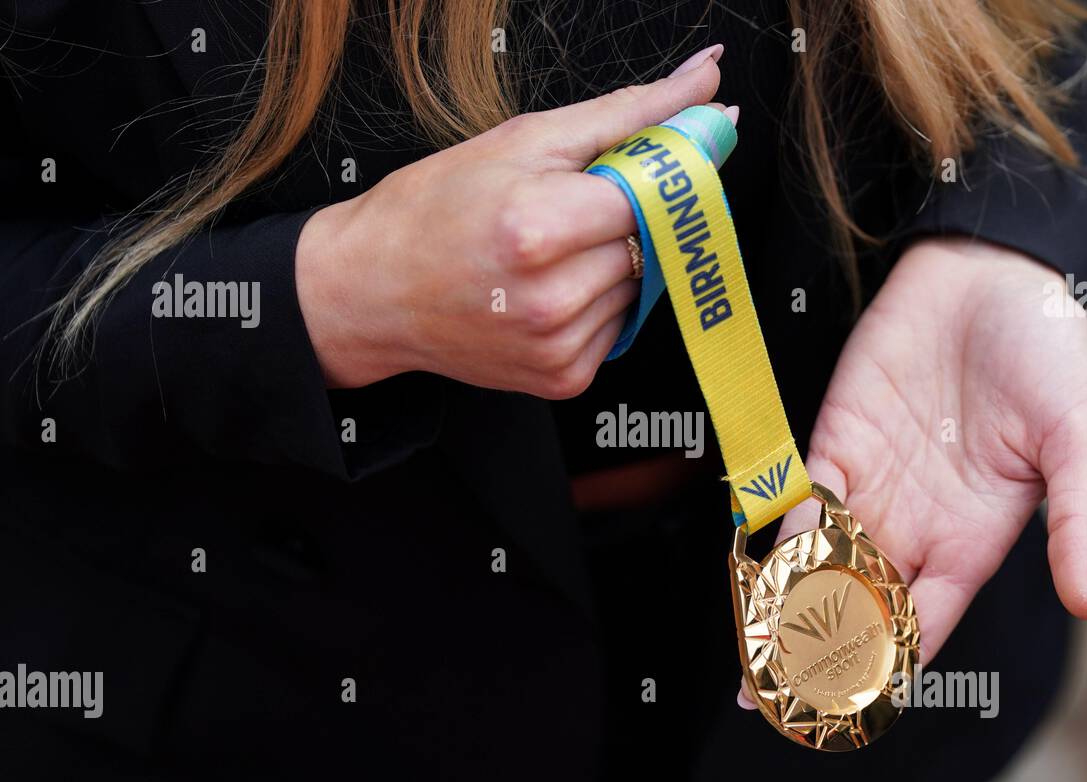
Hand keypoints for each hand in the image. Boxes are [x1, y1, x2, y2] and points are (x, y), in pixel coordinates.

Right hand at [296, 45, 728, 393]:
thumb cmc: (434, 210)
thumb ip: (628, 114)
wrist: (371, 290)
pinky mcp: (563, 380)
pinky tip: (554, 288)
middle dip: (628, 216)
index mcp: (536, 230)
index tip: (667, 155)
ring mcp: (558, 346)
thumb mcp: (525, 140)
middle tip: (575, 205)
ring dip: (617, 261)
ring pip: (642, 286)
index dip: (662, 172)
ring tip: (554, 251)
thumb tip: (706, 88)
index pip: (652, 195)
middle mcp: (550, 299)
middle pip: (651, 241)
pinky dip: (602, 303)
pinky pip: (620, 327)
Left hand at [739, 238, 1086, 705]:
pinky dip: (782, 538)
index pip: (924, 618)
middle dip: (822, 653)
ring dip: (788, 610)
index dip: (891, 664)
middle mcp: (916, 521)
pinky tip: (758, 575)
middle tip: (777, 703)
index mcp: (973, 537)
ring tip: (754, 660)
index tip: (854, 710)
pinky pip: (804, 499)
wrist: (992, 270)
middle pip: (862, 604)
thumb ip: (1077, 522)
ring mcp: (873, 482)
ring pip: (823, 563)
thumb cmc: (1047, 352)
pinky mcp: (837, 438)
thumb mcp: (1078, 438)